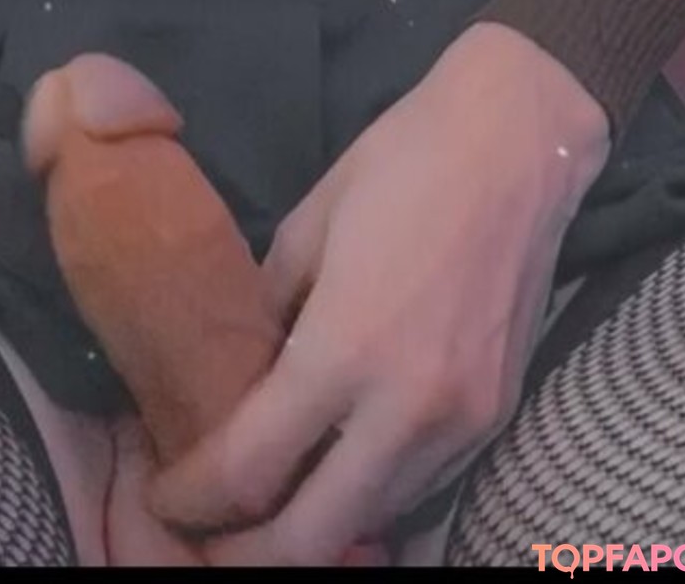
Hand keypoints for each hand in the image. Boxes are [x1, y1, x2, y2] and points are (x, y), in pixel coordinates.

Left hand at [146, 23, 609, 566]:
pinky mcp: (496, 415)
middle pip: (313, 539)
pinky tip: (339, 469)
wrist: (520, 141)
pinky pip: (420, 487)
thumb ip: (267, 313)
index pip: (249, 470)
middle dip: (248, 551)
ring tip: (269, 501)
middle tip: (208, 529)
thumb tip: (235, 372)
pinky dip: (371, 495)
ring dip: (315, 527)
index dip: (192, 496)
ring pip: (372, 521)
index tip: (164, 491)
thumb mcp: (308, 227)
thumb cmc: (402, 162)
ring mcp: (461, 421)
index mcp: (345, 349)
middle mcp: (406, 406)